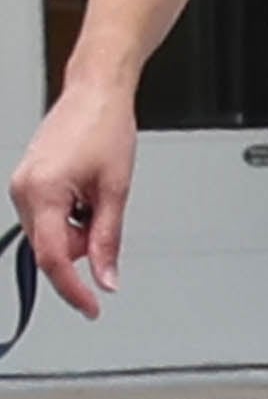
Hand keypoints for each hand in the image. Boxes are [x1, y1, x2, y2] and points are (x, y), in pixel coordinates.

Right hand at [9, 81, 137, 318]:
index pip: (53, 259)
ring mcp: (20, 186)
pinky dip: (69, 216)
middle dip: (82, 246)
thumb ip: (108, 238)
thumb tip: (106, 278)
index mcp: (42, 194)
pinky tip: (85, 189)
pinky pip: (47, 216)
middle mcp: (22, 192)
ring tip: (97, 191)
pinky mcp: (26, 181)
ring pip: (50, 234)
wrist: (96, 91)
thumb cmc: (107, 128)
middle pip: (51, 248)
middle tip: (107, 215)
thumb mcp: (117, 188)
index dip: (73, 289)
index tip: (92, 307)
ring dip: (77, 229)